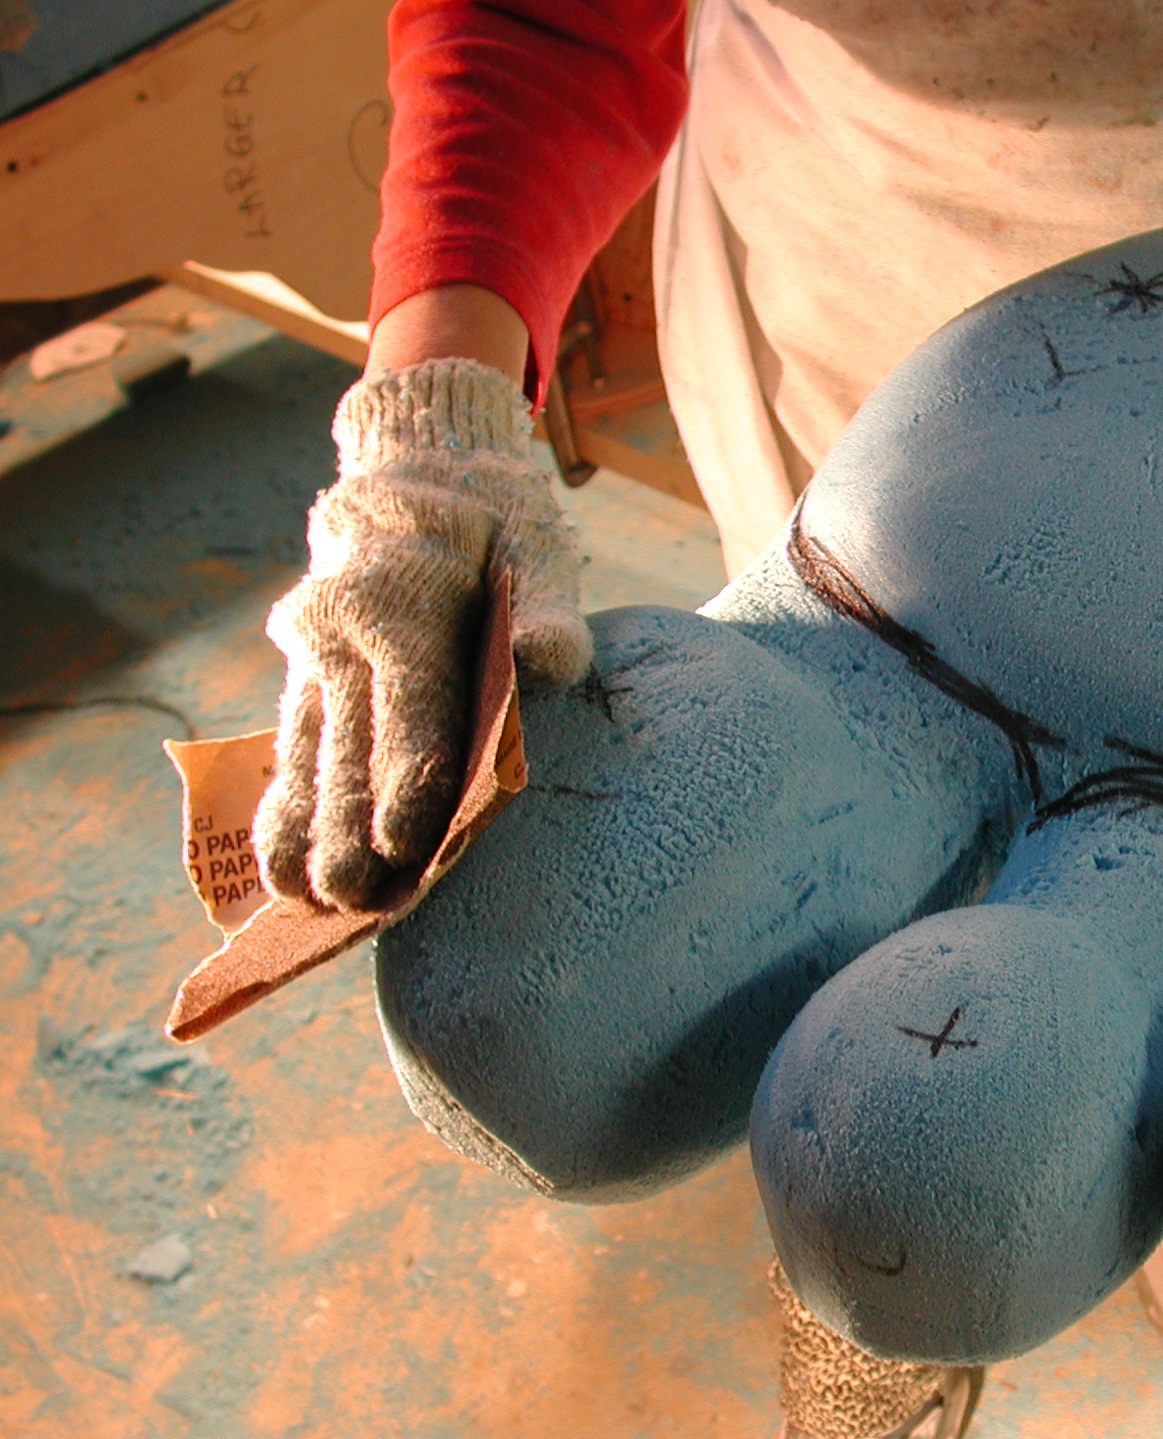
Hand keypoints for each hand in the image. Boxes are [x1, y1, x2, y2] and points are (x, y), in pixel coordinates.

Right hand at [255, 358, 591, 909]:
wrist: (419, 477)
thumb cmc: (499, 532)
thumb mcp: (537, 553)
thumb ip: (548, 613)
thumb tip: (546, 659)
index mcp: (401, 608)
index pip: (406, 710)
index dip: (405, 781)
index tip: (403, 846)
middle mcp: (339, 633)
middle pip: (344, 747)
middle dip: (344, 830)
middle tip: (349, 901)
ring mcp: (309, 653)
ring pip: (301, 753)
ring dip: (300, 830)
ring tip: (299, 901)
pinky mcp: (301, 672)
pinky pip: (287, 746)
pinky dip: (283, 804)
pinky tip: (278, 866)